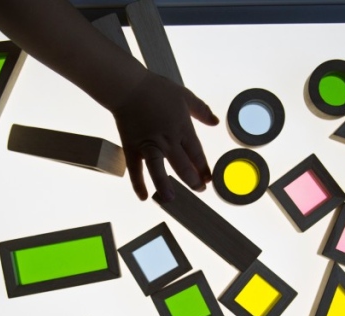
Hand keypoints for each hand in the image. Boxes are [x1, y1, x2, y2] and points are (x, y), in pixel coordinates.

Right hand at [110, 71, 219, 200]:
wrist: (129, 86)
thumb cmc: (157, 89)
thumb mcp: (185, 96)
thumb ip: (201, 110)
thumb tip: (216, 122)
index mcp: (182, 128)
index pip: (197, 154)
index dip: (204, 169)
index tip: (209, 179)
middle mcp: (167, 140)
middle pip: (183, 166)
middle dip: (193, 181)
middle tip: (199, 190)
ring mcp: (148, 145)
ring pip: (158, 171)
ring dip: (166, 187)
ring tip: (171, 199)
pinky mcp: (131, 147)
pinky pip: (135, 169)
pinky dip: (138, 184)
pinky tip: (143, 196)